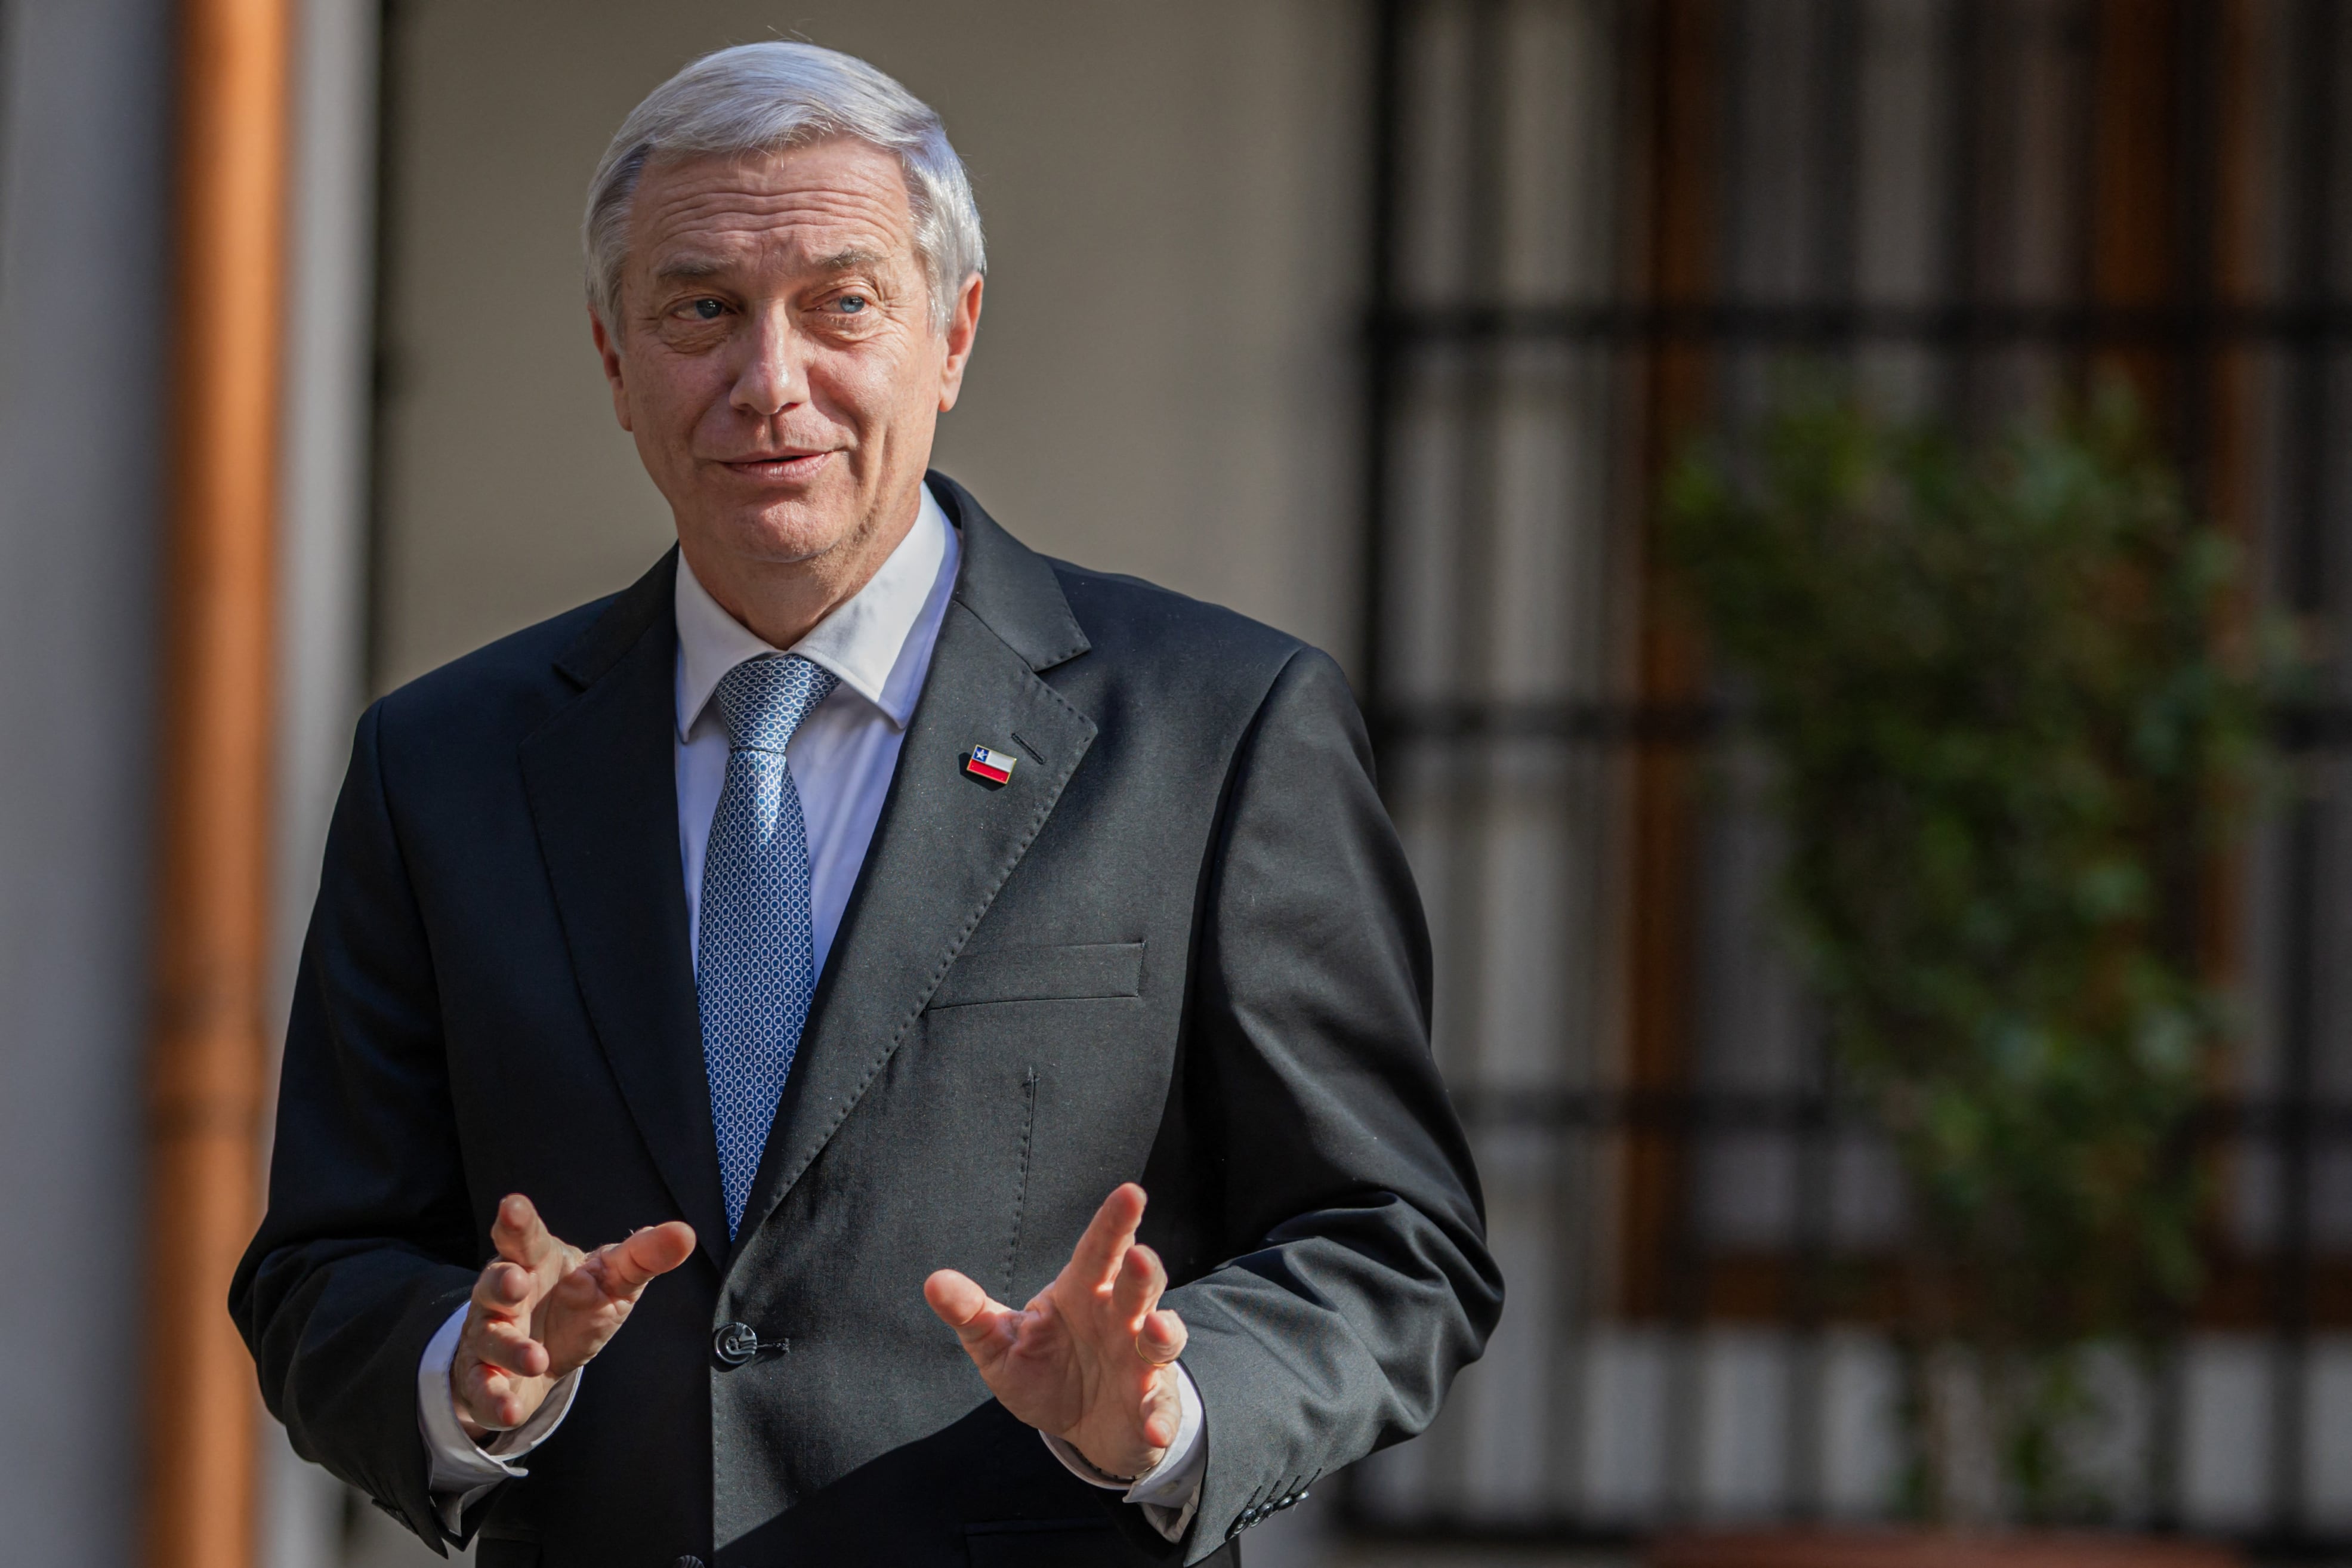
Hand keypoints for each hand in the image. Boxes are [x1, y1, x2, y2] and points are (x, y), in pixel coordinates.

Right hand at [450, 1193, 695, 1440]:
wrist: (542, 1358)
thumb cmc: (577, 1305)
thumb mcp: (614, 1280)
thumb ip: (643, 1256)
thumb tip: (684, 1233)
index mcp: (534, 1261)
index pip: (525, 1238)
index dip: (518, 1222)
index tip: (513, 1204)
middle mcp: (503, 1296)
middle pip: (495, 1283)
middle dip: (502, 1282)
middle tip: (518, 1282)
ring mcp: (491, 1337)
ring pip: (491, 1338)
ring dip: (509, 1349)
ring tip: (535, 1358)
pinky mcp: (486, 1379)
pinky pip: (483, 1389)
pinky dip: (494, 1399)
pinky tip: (510, 1409)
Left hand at [924, 1183, 1185, 1479]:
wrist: (1080, 1426)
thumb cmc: (1043, 1370)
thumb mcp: (1000, 1346)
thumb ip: (972, 1313)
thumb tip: (933, 1282)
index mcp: (1082, 1293)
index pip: (1098, 1252)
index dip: (1114, 1223)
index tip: (1130, 1192)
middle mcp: (1120, 1319)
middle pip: (1139, 1285)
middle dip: (1143, 1271)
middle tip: (1139, 1256)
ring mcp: (1141, 1360)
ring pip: (1162, 1337)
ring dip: (1163, 1332)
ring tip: (1155, 1330)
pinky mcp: (1151, 1404)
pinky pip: (1160, 1408)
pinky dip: (1160, 1417)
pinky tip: (1152, 1428)